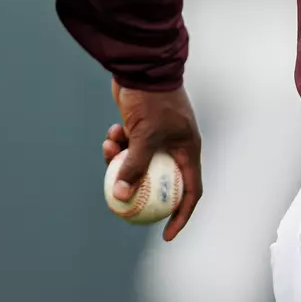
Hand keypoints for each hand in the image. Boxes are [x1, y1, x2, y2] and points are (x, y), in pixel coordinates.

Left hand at [103, 80, 202, 240]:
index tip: (166, 234)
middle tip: (126, 206)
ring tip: (110, 148)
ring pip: (141, 162)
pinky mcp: (143, 127)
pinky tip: (110, 133)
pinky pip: (130, 146)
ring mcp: (160, 136)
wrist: (144, 66)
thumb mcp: (144, 136)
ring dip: (123, 161)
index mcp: (188, 150)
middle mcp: (177, 146)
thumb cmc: (152, 101)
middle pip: (161, 180)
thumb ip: (134, 166)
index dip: (181, 216)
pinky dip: (119, 144)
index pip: (190, 191)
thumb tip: (122, 197)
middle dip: (142, 190)